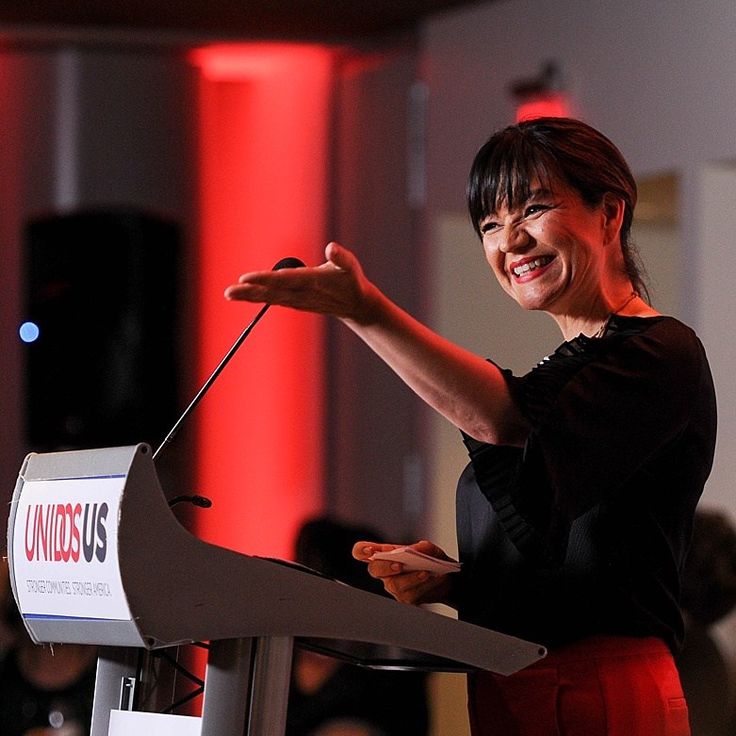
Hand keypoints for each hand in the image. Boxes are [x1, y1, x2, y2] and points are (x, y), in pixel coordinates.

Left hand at [224, 242, 379, 324]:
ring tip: (229, 294)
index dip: (265, 280)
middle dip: (249, 292)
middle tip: (228, 292)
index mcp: (311, 282)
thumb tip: (331, 248)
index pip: (284, 280)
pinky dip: (256, 297)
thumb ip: (341, 258)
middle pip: (270, 292)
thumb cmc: (351, 281)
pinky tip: (243, 294)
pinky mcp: (294, 302)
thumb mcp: (351, 268)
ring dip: (248, 296)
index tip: (246, 278)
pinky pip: (272, 299)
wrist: (355, 304)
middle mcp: (300, 293)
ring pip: (268, 297)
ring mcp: (296, 300)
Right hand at [352, 540, 455, 606]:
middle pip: (374, 569)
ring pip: (394, 585)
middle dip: (385, 567)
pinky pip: (410, 595)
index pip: (361, 552)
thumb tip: (414, 550)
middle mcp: (385, 571)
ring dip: (412, 577)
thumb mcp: (431, 549)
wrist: (445, 579)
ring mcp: (393, 586)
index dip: (361, 550)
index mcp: (384, 554)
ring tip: (427, 572)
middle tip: (400, 565)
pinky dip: (423, 586)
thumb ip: (423, 547)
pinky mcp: (404, 599)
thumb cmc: (431, 561)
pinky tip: (433, 578)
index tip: (371, 550)